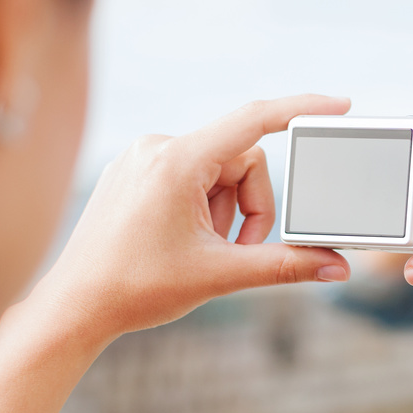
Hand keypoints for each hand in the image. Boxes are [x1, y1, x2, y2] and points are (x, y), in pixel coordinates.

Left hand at [32, 95, 353, 345]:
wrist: (75, 307)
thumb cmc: (136, 289)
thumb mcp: (220, 275)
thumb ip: (285, 266)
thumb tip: (335, 266)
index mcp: (178, 161)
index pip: (254, 120)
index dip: (301, 109)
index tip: (338, 105)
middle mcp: (158, 148)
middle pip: (241, 161)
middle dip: (249, 209)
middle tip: (235, 252)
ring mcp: (143, 158)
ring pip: (217, 172)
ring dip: (225, 213)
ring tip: (200, 251)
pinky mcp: (135, 172)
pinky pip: (190, 177)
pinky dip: (202, 209)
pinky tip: (181, 242)